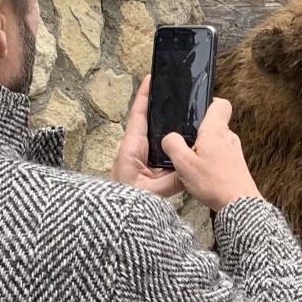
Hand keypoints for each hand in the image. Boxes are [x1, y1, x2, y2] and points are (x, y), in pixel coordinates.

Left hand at [111, 78, 181, 196]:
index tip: (151, 79)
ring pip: (156, 138)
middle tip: (174, 89)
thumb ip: (172, 181)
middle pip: (148, 123)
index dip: (145, 97)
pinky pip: (160, 154)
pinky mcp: (144, 171)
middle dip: (159, 106)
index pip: (138, 117)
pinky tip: (184, 144)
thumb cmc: (122, 206)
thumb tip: (191, 167)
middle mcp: (134, 152)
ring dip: (168, 126)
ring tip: (184, 112)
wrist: (110, 222)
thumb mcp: (151, 194)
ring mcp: (139, 161)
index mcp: (131, 150)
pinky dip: (171, 146)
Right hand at [162, 99, 261, 211]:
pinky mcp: (237, 165)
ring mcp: (235, 151)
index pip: (220, 103)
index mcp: (215, 130)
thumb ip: (172, 145)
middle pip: (215, 124)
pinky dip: (212, 161)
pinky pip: (222, 156)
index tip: (196, 110)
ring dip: (205, 149)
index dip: (208, 103)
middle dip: (200, 132)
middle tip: (187, 144)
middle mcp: (229, 137)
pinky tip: (204, 175)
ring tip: (194, 164)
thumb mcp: (184, 164)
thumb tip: (168, 138)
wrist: (239, 205)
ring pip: (217, 141)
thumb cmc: (214, 184)